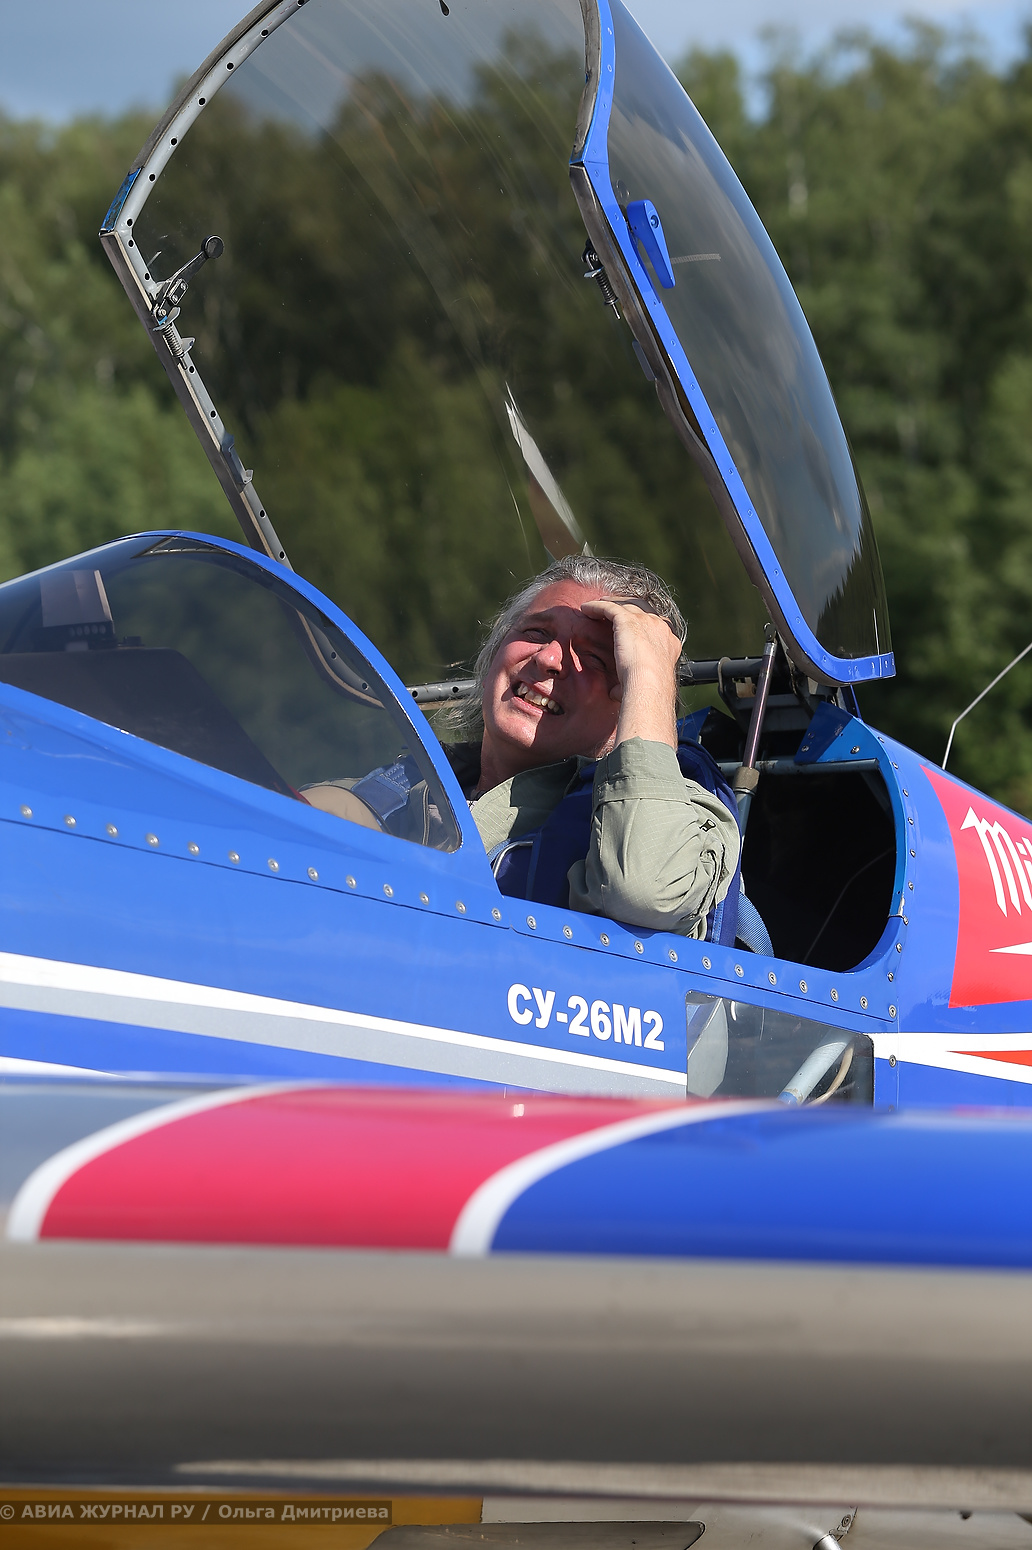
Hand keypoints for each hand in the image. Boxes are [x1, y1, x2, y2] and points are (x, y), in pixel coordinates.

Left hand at [579, 597, 681, 751]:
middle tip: (615, 607)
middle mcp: (660, 627)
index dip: (643, 623)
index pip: (657, 625)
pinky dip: (597, 606)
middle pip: (643, 608)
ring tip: (600, 603)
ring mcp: (645, 621)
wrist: (649, 684)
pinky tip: (586, 608)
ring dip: (612, 602)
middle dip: (629, 606)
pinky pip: (610, 607)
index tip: (632, 625)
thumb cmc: (647, 692)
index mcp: (669, 642)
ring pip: (627, 604)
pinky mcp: (627, 620)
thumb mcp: (642, 685)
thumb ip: (629, 684)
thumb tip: (615, 692)